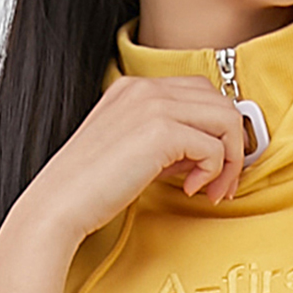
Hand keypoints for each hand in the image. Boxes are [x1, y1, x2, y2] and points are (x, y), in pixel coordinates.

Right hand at [29, 74, 248, 240]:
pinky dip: (213, 173)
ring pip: (226, 120)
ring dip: (230, 160)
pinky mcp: (161, 131)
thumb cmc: (90, 187)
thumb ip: (169, 141)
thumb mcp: (133, 150)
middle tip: (221, 183)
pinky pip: (215, 147)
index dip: (217, 129)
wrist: (59, 204)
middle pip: (220, 101)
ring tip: (210, 189)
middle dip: (232, 144)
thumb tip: (210, 151)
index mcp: (135, 88)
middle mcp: (145, 88)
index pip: (200, 92)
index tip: (214, 167)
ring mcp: (153, 105)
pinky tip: (190, 190)